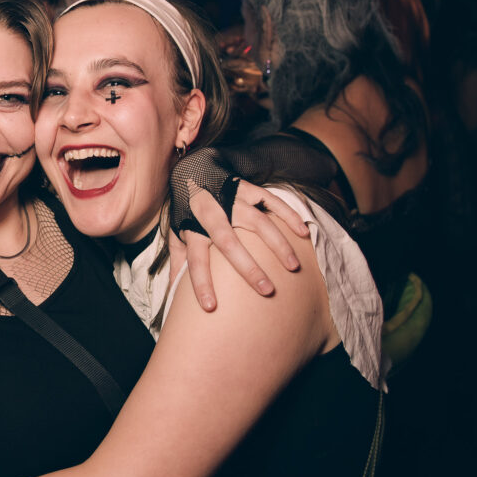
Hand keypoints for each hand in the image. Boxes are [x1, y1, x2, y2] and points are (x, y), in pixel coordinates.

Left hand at [178, 180, 308, 310]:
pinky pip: (272, 201)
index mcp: (192, 226)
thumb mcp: (176, 233)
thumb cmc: (186, 209)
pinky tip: (303, 233)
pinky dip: (289, 215)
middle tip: (266, 290)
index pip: (195, 260)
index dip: (201, 283)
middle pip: (229, 242)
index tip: (210, 307)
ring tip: (293, 267)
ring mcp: (232, 199)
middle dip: (248, 267)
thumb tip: (172, 295)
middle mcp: (211, 212)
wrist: (193, 168)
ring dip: (277, 244)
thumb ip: (178, 262)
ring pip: (257, 222)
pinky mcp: (249, 188)